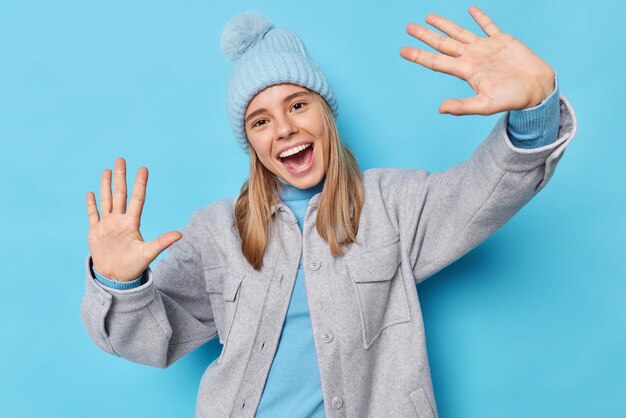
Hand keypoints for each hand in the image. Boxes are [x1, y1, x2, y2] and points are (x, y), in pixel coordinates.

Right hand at [85, 158, 181, 281]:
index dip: (140, 184)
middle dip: (120, 177)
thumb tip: (180, 234)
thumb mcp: (149, 253)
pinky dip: (91, 205)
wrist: (116, 278)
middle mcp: (120, 221)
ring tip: (108, 170)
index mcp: (132, 223)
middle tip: (121, 159)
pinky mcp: (95, 232)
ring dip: (106, 186)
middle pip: (120, 194)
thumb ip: (162, 242)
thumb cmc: (134, 266)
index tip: (143, 169)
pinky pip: (93, 215)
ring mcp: (107, 225)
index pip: (137, 199)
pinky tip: (91, 192)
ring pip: (106, 200)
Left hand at [400, 5, 554, 115]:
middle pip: (443, 43)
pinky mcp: (502, 41)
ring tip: (429, 16)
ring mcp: (485, 48)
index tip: (402, 50)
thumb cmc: (512, 99)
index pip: (437, 61)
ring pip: (460, 32)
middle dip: (425, 35)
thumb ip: (462, 107)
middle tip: (409, 27)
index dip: (419, 55)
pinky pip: (488, 25)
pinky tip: (470, 9)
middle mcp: (472, 57)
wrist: (537, 89)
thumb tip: (440, 109)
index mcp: (466, 70)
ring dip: (444, 24)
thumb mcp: (485, 105)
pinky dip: (479, 17)